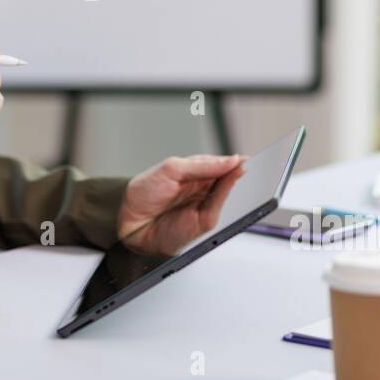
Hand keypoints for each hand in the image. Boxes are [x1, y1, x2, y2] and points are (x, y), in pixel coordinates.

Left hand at [115, 154, 246, 255]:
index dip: (235, 162)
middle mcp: (203, 190)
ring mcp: (204, 206)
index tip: (248, 157)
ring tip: (244, 169)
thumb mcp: (172, 169)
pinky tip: (231, 182)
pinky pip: (220, 206)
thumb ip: (202, 165)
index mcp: (196, 175)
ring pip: (229, 193)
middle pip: (229, 180)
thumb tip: (231, 160)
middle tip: (251, 163)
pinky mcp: (204, 222)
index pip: (221, 166)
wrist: (128, 221)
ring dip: (238, 182)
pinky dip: (227, 194)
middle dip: (241, 172)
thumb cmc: (145, 194)